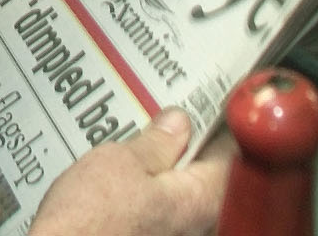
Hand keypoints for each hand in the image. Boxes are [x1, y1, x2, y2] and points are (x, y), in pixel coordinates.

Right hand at [29, 109, 234, 235]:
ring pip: (178, 186)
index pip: (229, 149)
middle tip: (164, 108)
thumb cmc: (89, 222)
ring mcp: (174, 232)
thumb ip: (156, 142)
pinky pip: (159, 204)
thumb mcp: (121, 162)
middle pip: (203, 167)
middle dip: (184, 137)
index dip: (216, 117)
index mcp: (202, 199)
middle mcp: (196, 222)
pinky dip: (147, 182)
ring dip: (161, 159)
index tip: (205, 95)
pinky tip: (122, 168)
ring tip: (135, 133)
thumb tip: (176, 124)